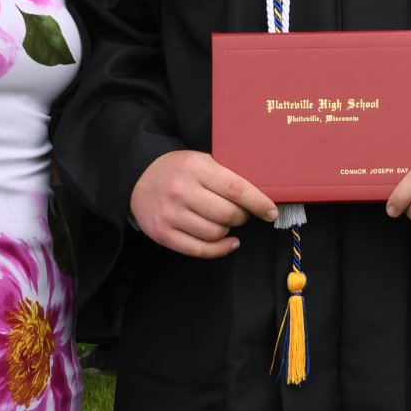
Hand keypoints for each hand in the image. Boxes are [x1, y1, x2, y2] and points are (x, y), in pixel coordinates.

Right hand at [130, 149, 277, 257]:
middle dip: (242, 216)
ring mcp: (171, 215)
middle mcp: (182, 191)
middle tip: (241, 213)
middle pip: (227, 214)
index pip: (236, 188)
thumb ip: (226, 174)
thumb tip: (261, 194)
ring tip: (225, 222)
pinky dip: (220, 249)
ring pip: (215, 233)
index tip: (271, 212)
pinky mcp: (163, 234)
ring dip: (228, 231)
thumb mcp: (202, 160)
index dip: (258, 202)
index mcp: (196, 168)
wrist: (139, 177)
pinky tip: (228, 242)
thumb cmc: (179, 170)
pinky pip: (200, 250)